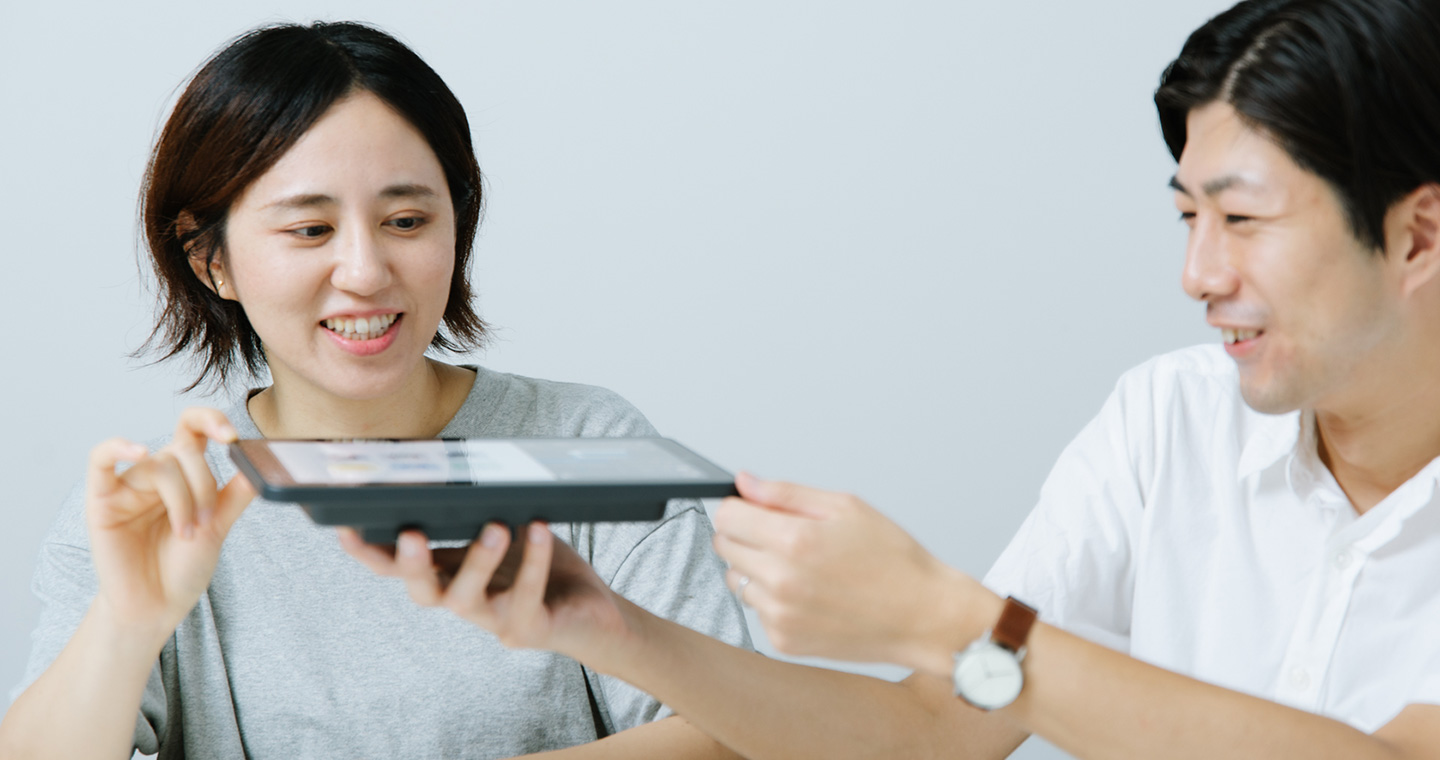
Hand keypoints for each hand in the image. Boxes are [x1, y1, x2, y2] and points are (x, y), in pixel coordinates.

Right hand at [86, 408, 256, 643]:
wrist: (157, 607)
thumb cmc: (182, 568)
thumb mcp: (220, 526)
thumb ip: (238, 493)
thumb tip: (259, 461)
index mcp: (184, 475)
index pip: (194, 430)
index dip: (213, 422)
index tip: (232, 437)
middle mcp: (156, 475)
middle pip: (183, 451)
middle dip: (203, 486)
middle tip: (206, 523)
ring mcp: (128, 487)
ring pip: (160, 465)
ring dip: (181, 499)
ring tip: (186, 533)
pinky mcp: (102, 502)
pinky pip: (100, 460)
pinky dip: (117, 448)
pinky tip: (137, 450)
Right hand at [339, 523, 638, 669]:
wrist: (595, 614)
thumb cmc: (545, 567)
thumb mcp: (507, 531)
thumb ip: (481, 512)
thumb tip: (462, 469)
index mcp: (450, 575)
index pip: (397, 568)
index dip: (369, 553)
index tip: (345, 527)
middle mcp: (463, 602)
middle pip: (422, 592)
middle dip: (410, 564)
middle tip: (411, 533)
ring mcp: (494, 621)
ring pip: (468, 599)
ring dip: (478, 561)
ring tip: (495, 526)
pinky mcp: (530, 630)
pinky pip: (526, 597)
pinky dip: (534, 562)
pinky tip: (540, 530)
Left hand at [713, 472, 989, 673]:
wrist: (923, 616)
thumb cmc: (894, 561)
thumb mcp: (845, 507)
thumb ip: (786, 493)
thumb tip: (746, 483)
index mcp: (794, 540)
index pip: (727, 516)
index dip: (740, 507)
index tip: (755, 510)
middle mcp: (781, 580)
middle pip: (725, 547)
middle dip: (746, 535)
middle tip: (784, 537)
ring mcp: (780, 615)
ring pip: (737, 580)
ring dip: (758, 569)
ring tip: (802, 568)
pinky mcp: (784, 641)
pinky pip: (757, 611)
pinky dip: (774, 600)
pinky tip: (809, 595)